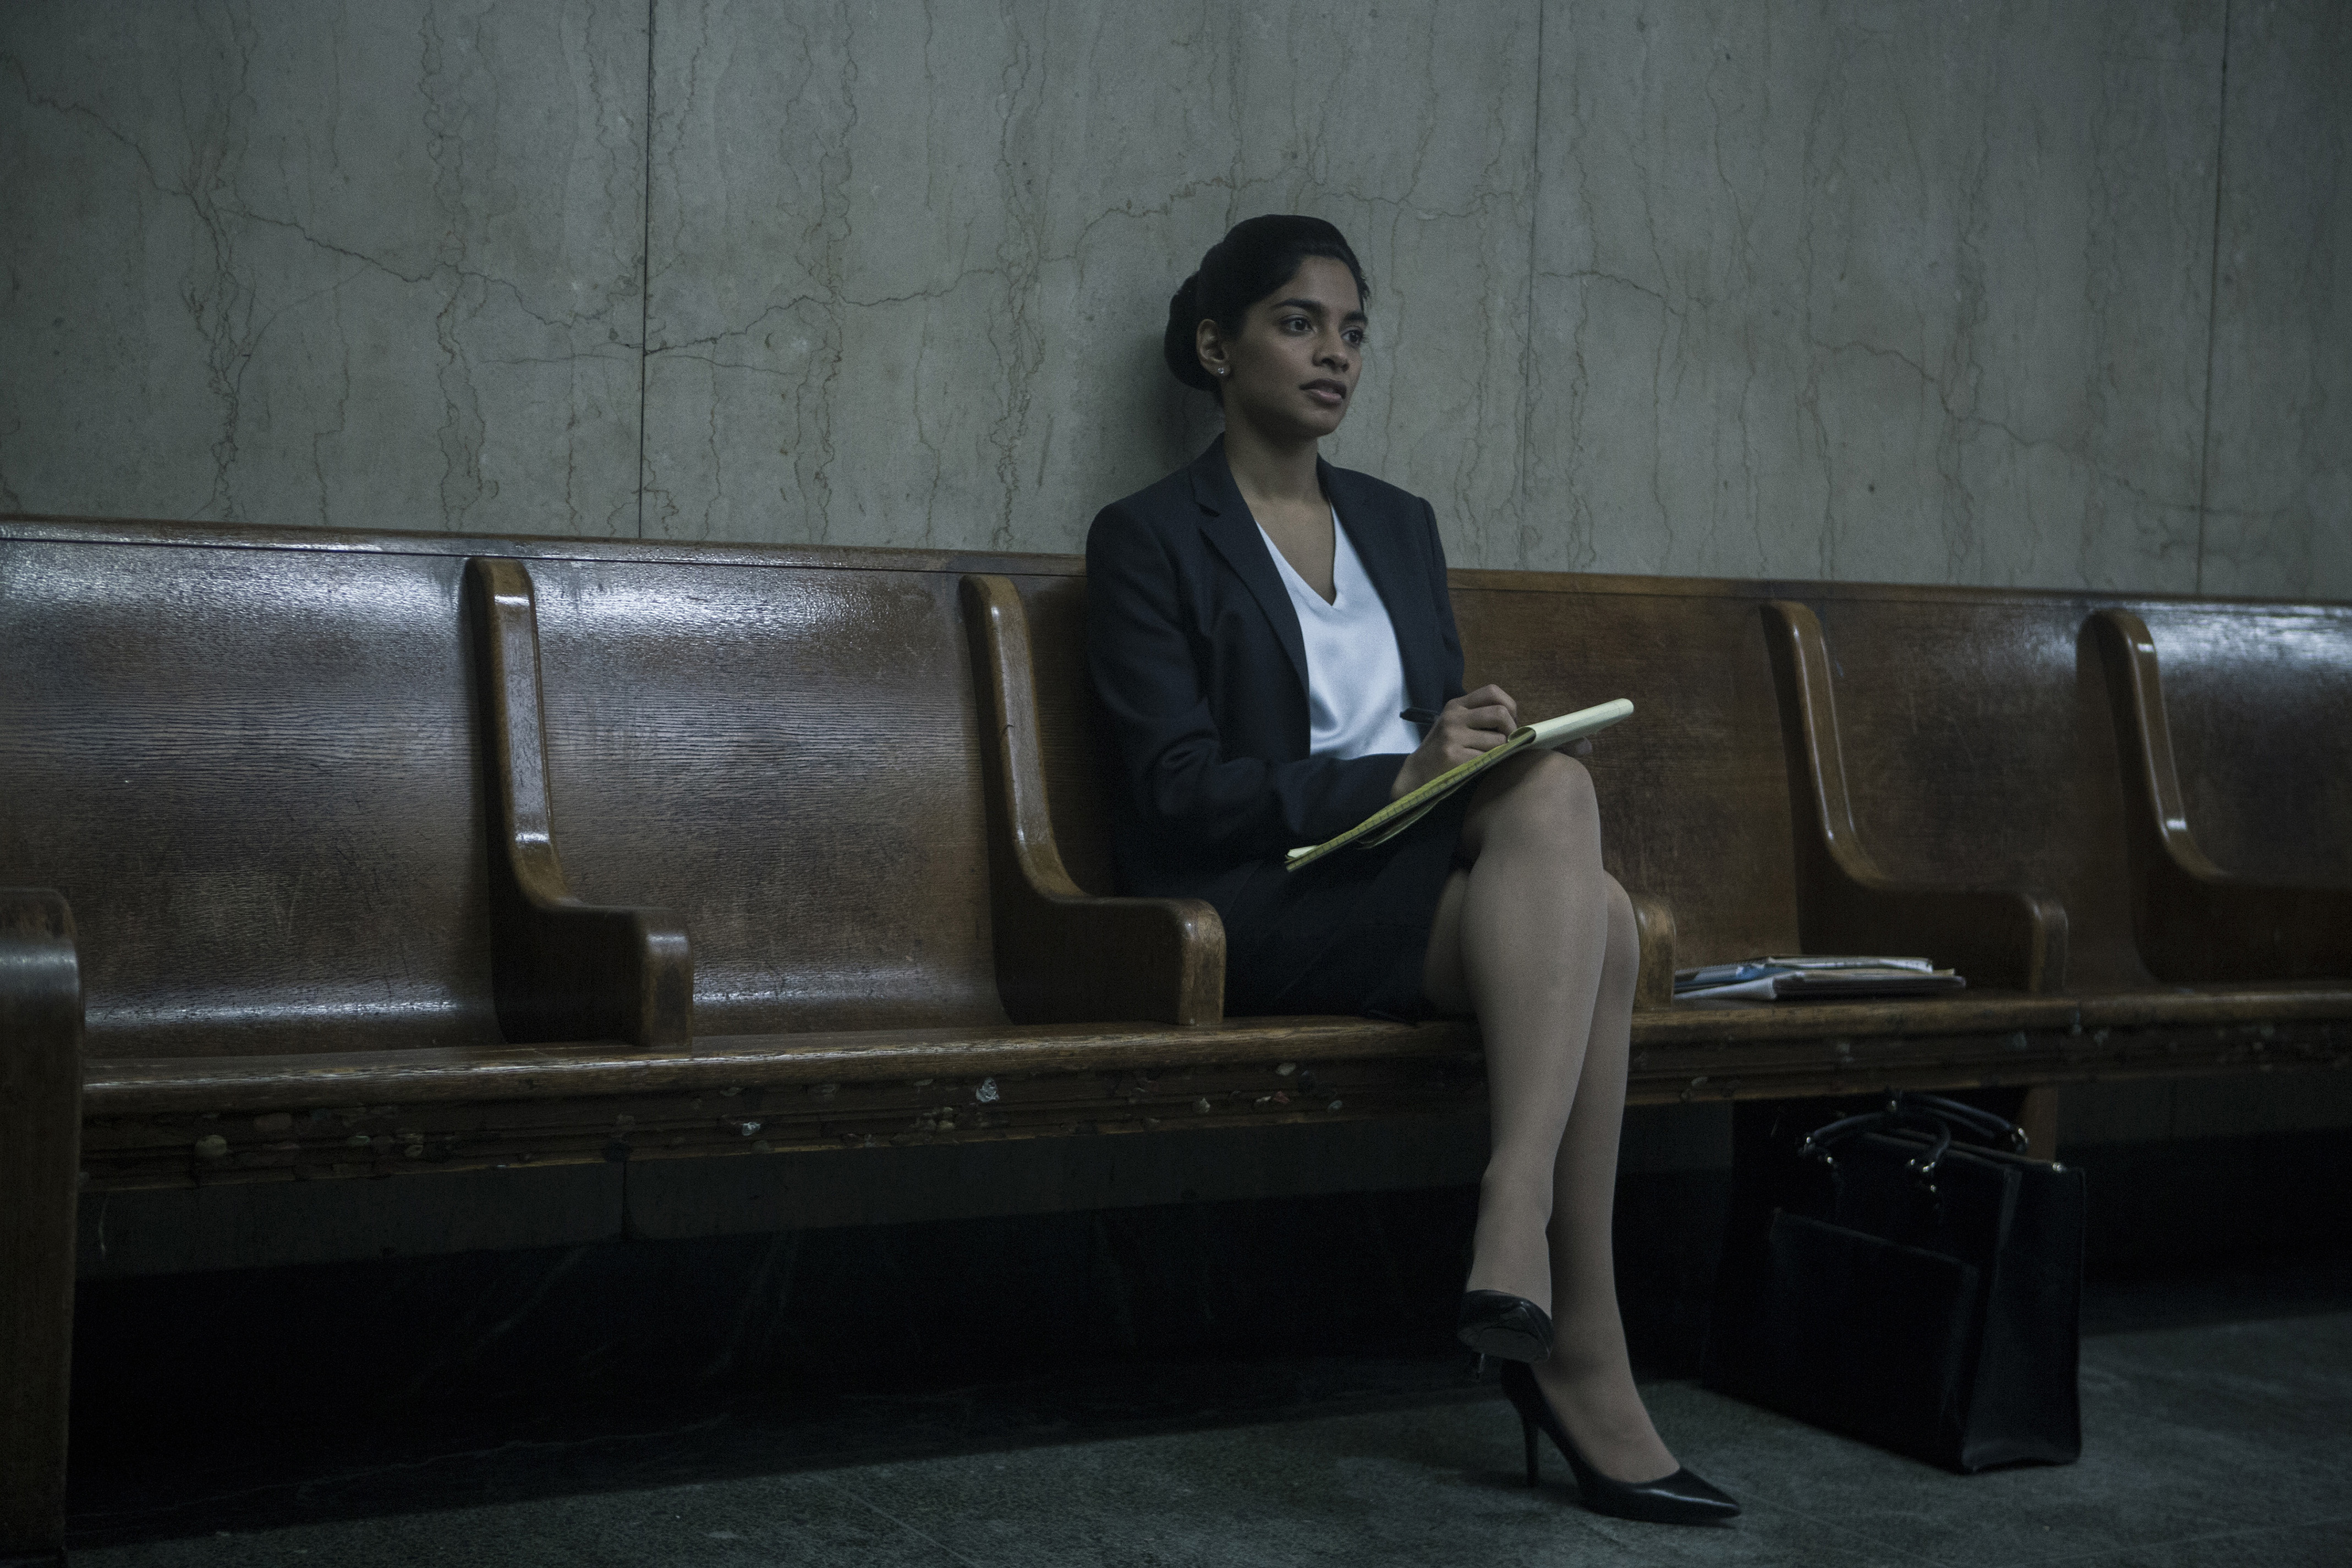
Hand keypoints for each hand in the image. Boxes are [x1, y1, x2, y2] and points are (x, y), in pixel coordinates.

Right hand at [1391, 684, 1519, 799]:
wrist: (1417, 771)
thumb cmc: (1443, 748)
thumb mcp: (1455, 724)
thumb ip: (1478, 716)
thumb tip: (1514, 719)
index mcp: (1456, 705)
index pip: (1492, 691)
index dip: (1509, 705)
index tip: (1509, 721)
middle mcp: (1454, 716)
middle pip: (1500, 713)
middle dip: (1512, 730)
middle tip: (1508, 741)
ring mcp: (1452, 735)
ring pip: (1498, 740)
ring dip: (1501, 750)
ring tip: (1490, 755)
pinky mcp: (1453, 756)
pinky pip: (1488, 758)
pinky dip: (1490, 763)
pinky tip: (1480, 765)